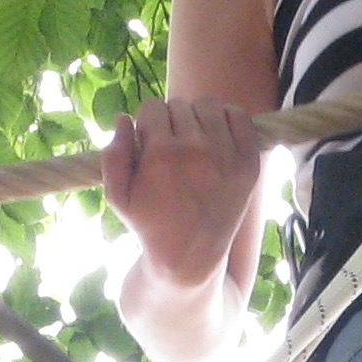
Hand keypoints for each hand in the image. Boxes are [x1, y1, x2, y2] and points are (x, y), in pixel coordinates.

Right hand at [103, 97, 265, 289]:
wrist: (190, 256)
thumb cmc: (150, 224)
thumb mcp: (118, 197)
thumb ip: (113, 155)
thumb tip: (122, 118)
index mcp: (161, 154)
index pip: (151, 107)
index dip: (147, 123)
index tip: (149, 142)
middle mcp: (196, 150)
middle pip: (179, 105)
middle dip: (169, 121)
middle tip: (170, 146)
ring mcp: (227, 155)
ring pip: (208, 105)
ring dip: (197, 116)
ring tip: (193, 139)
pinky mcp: (248, 162)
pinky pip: (240, 116)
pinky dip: (227, 119)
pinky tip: (216, 136)